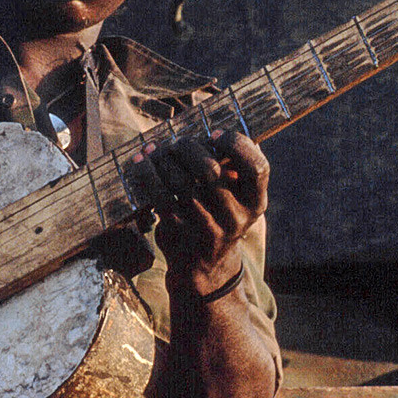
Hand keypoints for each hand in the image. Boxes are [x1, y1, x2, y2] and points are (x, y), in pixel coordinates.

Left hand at [127, 129, 269, 294]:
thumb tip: (214, 130)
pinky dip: (147, 173)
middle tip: (177, 143)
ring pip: (180, 182)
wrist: (204, 267)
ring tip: (157, 150)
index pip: (257, 168)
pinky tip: (140, 160)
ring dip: (164, 159)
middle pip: (210, 170)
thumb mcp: (236, 197)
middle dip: (189, 148)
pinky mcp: (180, 233)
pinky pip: (160, 196)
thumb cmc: (218, 216)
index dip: (236, 144)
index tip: (213, 134)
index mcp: (256, 202)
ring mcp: (207, 228)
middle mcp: (236, 218)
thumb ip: (233, 167)